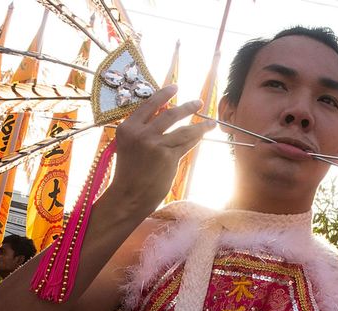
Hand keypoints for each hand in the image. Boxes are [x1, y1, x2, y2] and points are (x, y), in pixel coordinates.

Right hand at [108, 85, 213, 214]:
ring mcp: (155, 144)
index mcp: (127, 128)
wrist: (128, 196)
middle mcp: (140, 133)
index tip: (175, 87)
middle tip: (199, 103)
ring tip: (210, 122)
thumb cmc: (129, 173)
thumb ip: (142, 130)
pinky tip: (203, 134)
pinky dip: (196, 138)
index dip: (164, 94)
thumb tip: (165, 114)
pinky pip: (187, 143)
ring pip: (183, 129)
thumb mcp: (128, 146)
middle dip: (187, 107)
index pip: (148, 105)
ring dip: (200, 125)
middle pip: (169, 114)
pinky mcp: (168, 157)